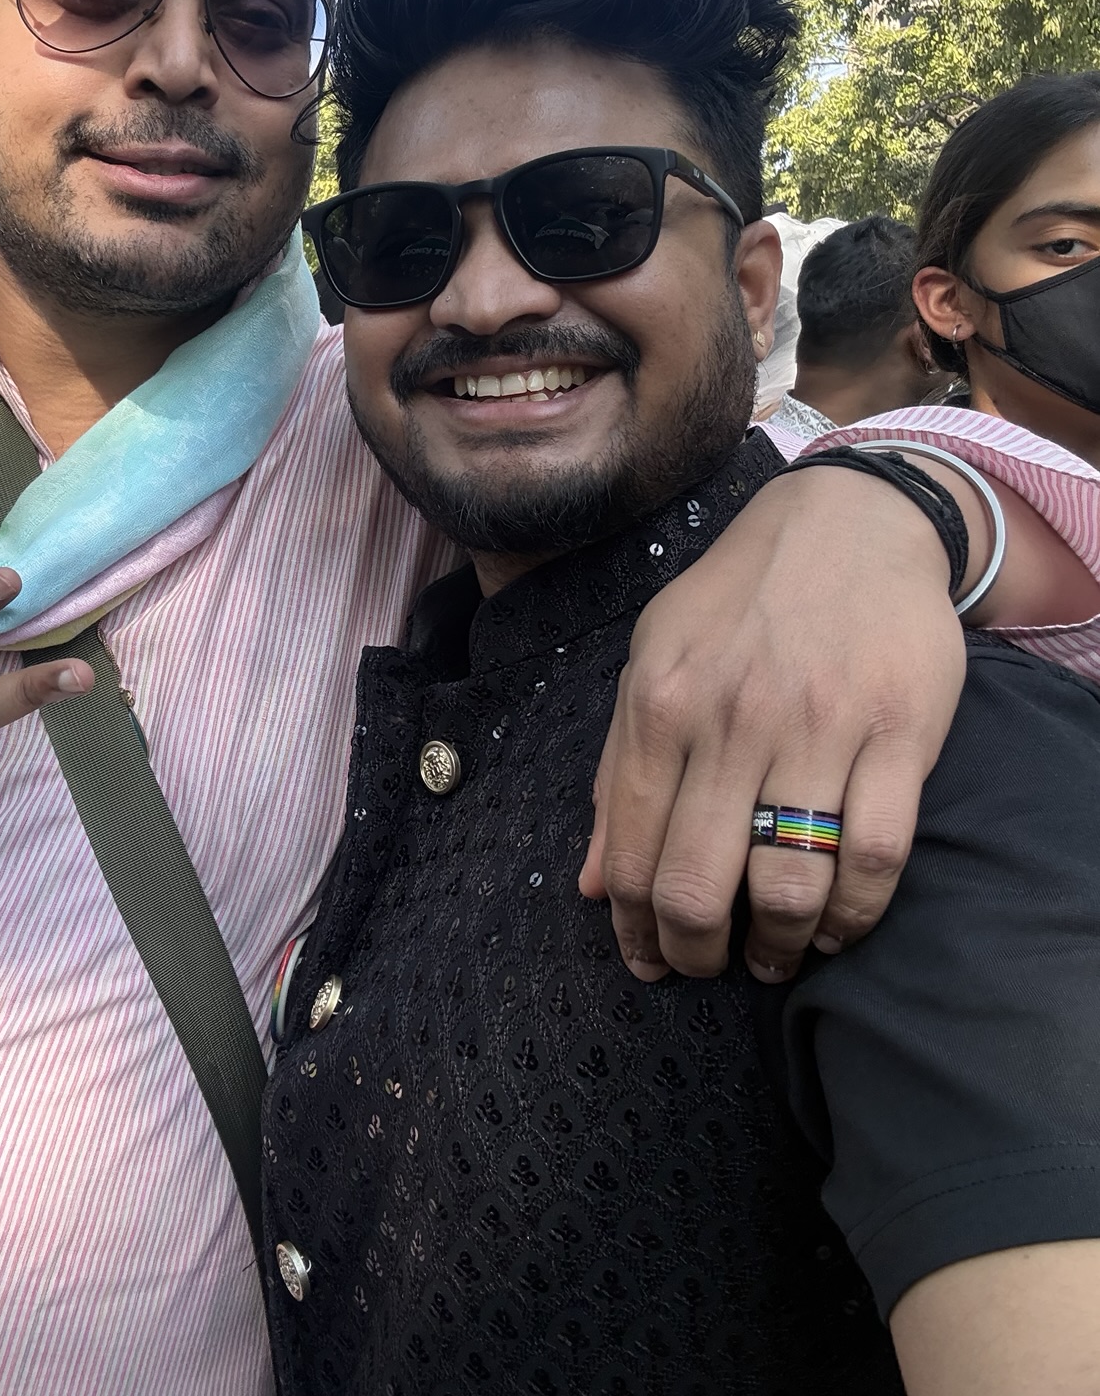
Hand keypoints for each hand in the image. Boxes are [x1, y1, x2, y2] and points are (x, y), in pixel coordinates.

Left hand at [580, 467, 965, 981]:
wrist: (849, 521)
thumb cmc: (739, 601)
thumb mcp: (652, 661)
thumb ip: (617, 772)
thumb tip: (589, 885)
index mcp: (660, 704)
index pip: (630, 853)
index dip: (636, 929)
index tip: (652, 960)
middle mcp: (731, 719)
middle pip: (698, 885)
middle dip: (697, 952)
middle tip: (711, 965)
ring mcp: (817, 727)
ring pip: (788, 887)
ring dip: (777, 948)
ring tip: (773, 956)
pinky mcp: (898, 733)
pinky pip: (874, 857)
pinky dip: (854, 916)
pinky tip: (837, 926)